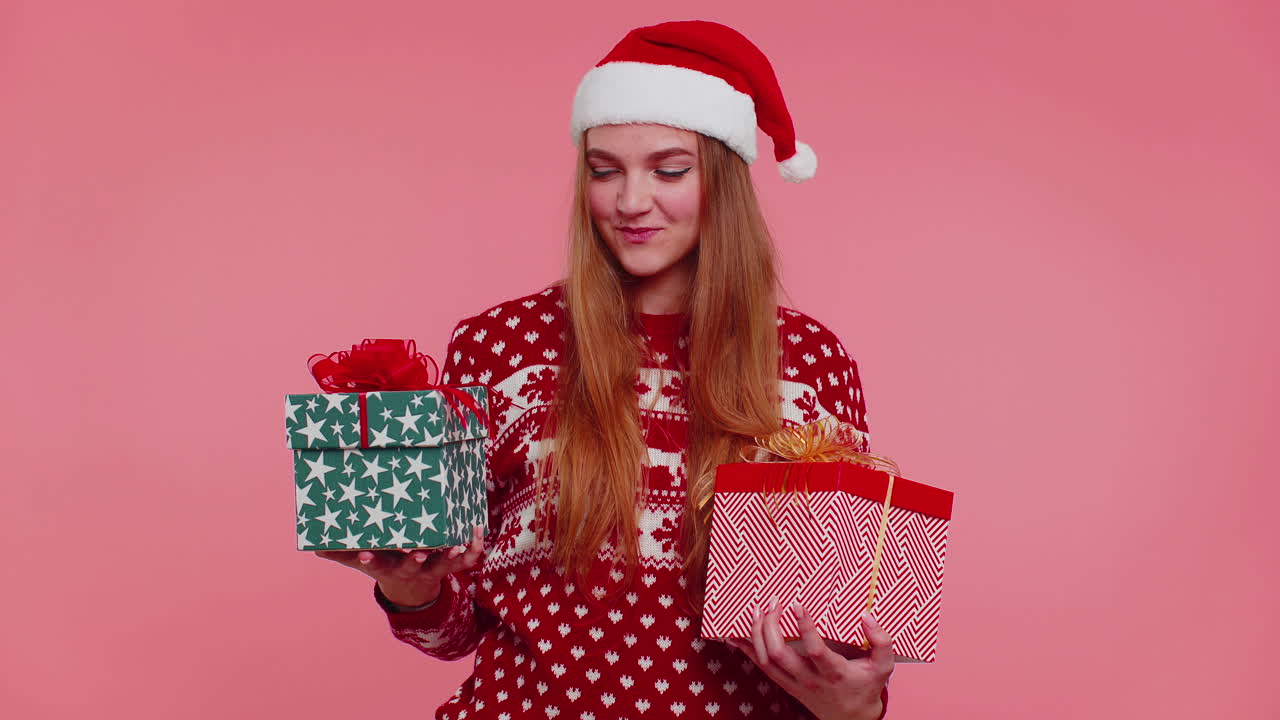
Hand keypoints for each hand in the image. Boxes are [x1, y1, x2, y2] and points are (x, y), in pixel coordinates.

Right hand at [315, 524, 484, 606]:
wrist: (412, 592)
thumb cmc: (384, 565)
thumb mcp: (361, 562)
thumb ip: (341, 553)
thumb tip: (312, 545)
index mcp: (386, 567)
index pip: (375, 565)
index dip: (370, 559)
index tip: (364, 553)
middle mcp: (410, 570)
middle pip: (412, 566)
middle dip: (414, 559)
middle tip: (417, 552)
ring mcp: (432, 569)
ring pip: (443, 565)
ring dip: (450, 556)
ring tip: (456, 544)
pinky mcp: (450, 565)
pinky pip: (466, 560)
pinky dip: (474, 547)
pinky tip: (478, 529)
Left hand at [726, 599, 893, 719]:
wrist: (851, 717)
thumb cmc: (866, 685)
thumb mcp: (883, 667)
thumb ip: (881, 641)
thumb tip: (867, 616)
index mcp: (834, 673)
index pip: (815, 651)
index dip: (805, 628)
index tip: (797, 603)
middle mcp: (810, 680)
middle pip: (780, 655)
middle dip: (770, 626)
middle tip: (772, 601)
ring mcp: (794, 683)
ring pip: (766, 661)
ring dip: (756, 634)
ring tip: (756, 609)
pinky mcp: (785, 684)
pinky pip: (761, 667)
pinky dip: (747, 649)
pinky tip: (735, 634)